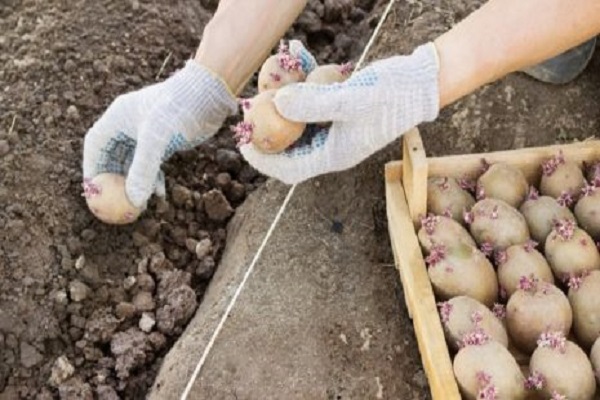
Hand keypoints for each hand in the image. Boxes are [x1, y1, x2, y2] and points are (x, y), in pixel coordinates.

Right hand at [82, 59, 237, 208]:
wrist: (210, 93)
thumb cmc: (179, 108)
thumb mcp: (157, 139)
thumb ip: (143, 169)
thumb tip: (135, 200)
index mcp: (117, 117)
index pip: (95, 146)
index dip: (92, 169)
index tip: (94, 192)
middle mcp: (129, 124)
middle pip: (112, 157)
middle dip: (114, 182)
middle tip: (116, 204)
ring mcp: (147, 132)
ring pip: (133, 163)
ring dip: (135, 183)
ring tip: (141, 204)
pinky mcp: (164, 140)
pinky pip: (152, 164)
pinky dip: (153, 179)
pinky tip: (160, 193)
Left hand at [239, 43, 440, 184]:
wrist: (422, 81)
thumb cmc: (392, 94)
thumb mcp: (352, 99)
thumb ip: (314, 103)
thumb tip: (277, 103)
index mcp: (334, 155)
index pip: (289, 169)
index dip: (263, 159)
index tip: (242, 141)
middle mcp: (332, 147)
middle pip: (289, 148)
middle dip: (268, 129)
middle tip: (250, 107)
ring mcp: (336, 130)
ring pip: (298, 124)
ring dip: (283, 104)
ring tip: (271, 79)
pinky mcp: (340, 112)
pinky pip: (312, 105)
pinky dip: (303, 87)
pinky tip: (299, 59)